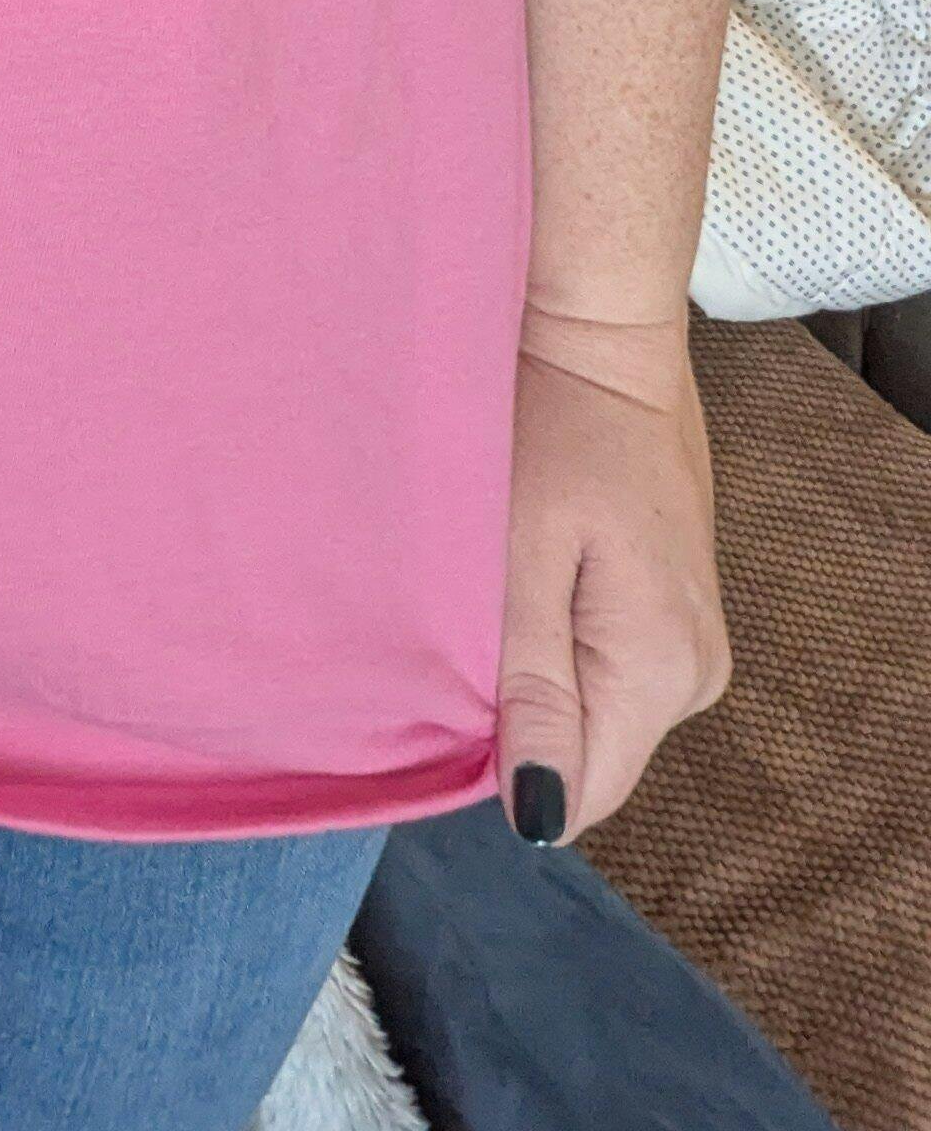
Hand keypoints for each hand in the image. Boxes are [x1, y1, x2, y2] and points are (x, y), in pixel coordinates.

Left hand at [496, 305, 729, 843]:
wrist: (599, 332)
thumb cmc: (549, 424)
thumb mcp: (523, 554)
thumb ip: (534, 687)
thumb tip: (539, 818)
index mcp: (661, 670)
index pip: (579, 793)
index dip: (503, 761)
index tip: (454, 682)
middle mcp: (696, 673)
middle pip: (587, 756)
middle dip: (516, 715)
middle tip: (468, 616)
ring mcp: (691, 640)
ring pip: (593, 712)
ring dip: (533, 674)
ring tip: (497, 586)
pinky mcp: (674, 608)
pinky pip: (605, 666)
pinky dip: (556, 639)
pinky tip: (529, 576)